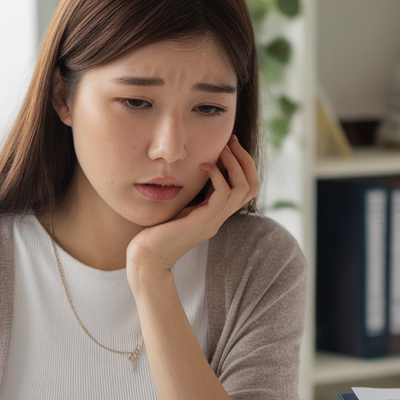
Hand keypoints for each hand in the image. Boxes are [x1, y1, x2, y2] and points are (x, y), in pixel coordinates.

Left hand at [126, 135, 259, 283]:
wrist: (147, 258)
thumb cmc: (156, 231)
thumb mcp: (179, 206)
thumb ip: (191, 192)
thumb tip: (193, 168)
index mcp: (216, 214)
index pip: (247, 188)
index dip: (243, 164)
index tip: (229, 146)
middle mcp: (220, 218)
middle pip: (252, 186)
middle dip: (244, 159)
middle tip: (230, 142)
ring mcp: (214, 221)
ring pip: (242, 188)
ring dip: (233, 163)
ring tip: (219, 150)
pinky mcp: (203, 222)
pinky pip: (223, 194)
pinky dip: (217, 175)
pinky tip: (203, 166)